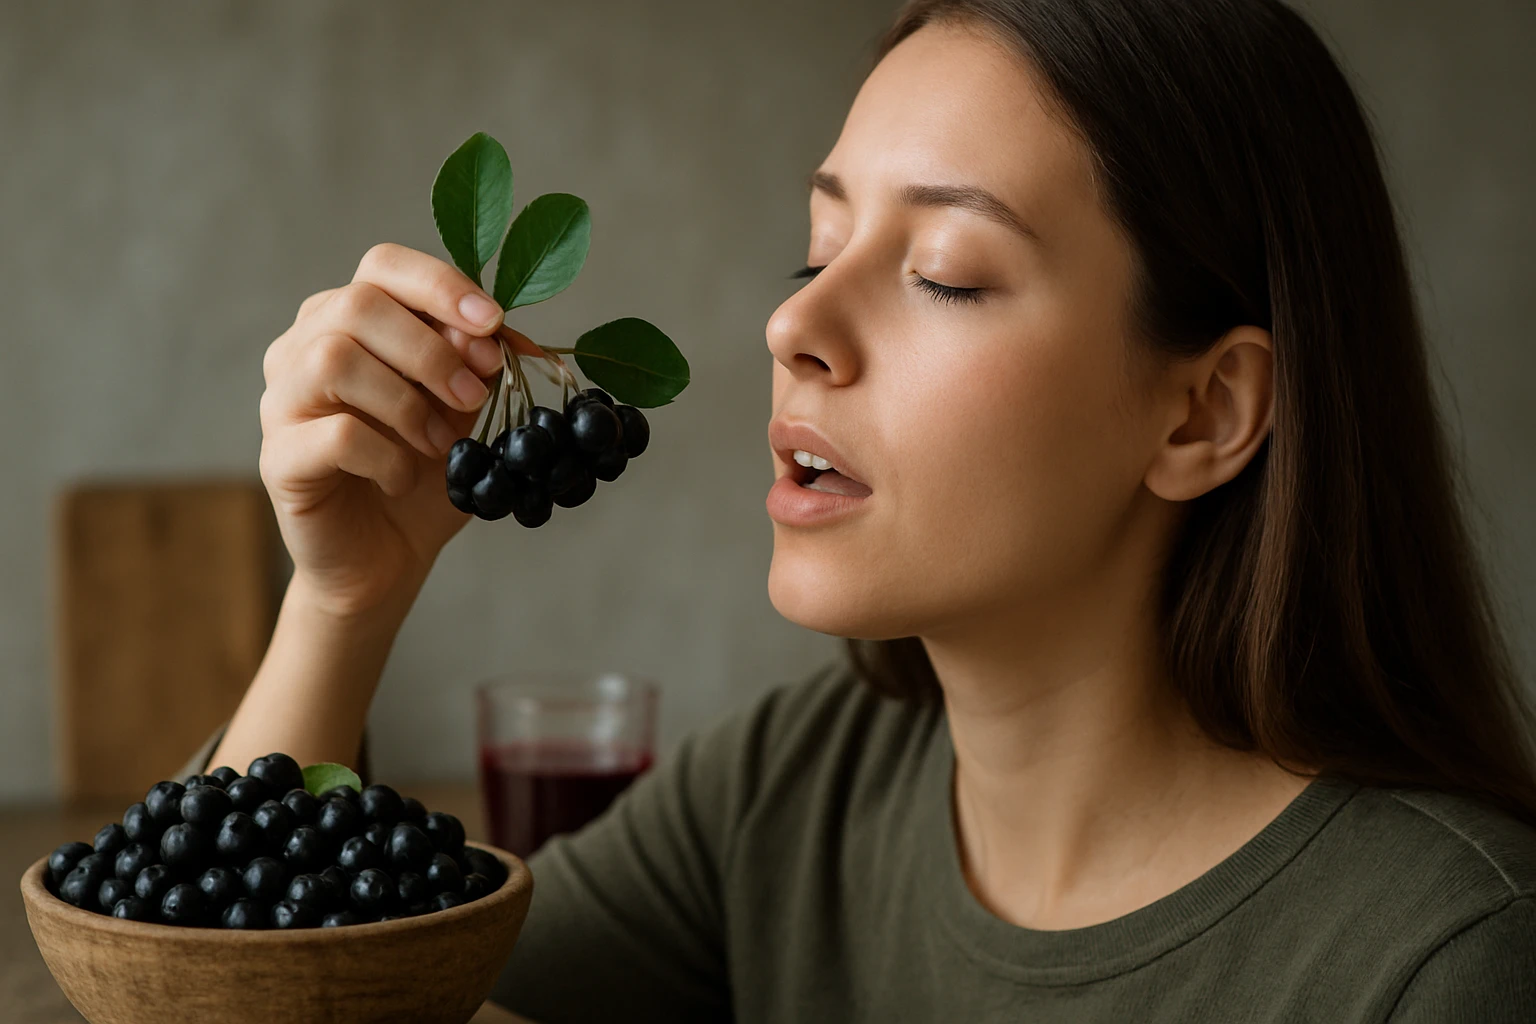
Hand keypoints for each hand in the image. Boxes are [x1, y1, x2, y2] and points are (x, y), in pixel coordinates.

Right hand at [258, 243, 540, 616]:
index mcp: (348, 321)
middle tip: (473, 397)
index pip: (382, 266)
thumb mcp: (466, 413)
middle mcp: (303, 348)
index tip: (492, 323)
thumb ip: (478, 365)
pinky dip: (385, 455)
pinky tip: (402, 478)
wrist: (386, 558)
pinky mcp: (278, 459)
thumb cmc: (423, 475)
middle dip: (431, 350)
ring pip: (333, 359)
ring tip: (436, 442)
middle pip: (357, 305)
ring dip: (406, 401)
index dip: (440, 286)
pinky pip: (333, 434)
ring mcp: (283, 402)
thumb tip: (500, 332)